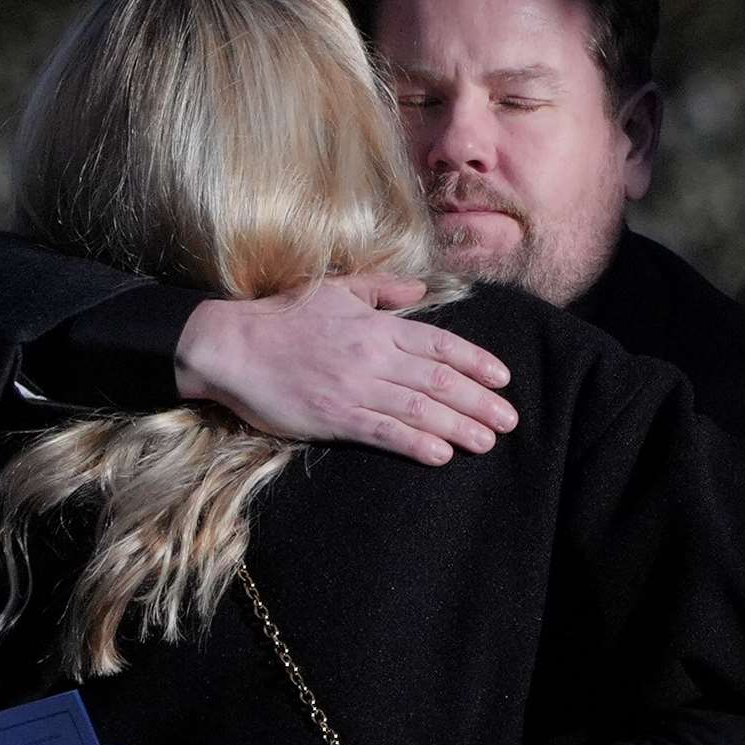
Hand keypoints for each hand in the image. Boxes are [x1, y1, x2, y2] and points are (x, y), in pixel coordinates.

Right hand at [175, 275, 516, 466]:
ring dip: (459, 426)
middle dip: (480, 401)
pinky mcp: (334, 417)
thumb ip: (382, 290)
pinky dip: (415, 443)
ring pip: (419, 409)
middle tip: (511, 420)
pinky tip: (441, 454)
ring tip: (488, 442)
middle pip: (439, 381)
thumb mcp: (337, 290)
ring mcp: (354, 388)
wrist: (233, 346)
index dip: (476, 363)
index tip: (504, 379)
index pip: (440, 345)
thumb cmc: (284, 317)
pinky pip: (383, 432)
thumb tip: (420, 290)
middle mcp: (373, 356)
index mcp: (377, 326)